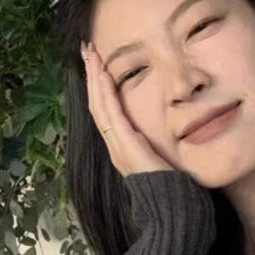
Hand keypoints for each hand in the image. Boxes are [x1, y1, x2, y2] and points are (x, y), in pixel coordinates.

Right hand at [81, 40, 175, 176]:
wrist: (168, 205)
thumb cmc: (167, 184)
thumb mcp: (156, 156)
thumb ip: (148, 142)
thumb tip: (147, 130)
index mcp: (120, 145)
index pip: (103, 109)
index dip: (97, 85)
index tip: (96, 62)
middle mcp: (114, 144)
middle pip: (96, 103)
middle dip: (91, 75)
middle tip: (86, 49)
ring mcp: (117, 146)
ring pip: (99, 106)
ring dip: (95, 78)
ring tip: (91, 55)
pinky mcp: (126, 146)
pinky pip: (112, 116)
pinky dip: (106, 94)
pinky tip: (103, 76)